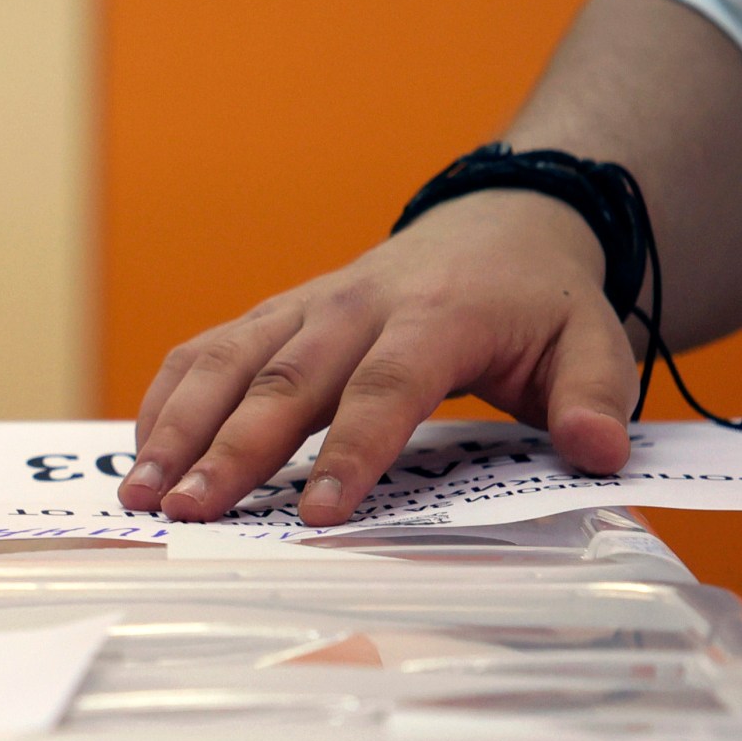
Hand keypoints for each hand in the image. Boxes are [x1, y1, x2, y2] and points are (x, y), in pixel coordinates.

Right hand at [120, 190, 640, 525]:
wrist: (494, 226)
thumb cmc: (535, 302)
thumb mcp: (591, 341)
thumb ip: (594, 397)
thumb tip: (598, 451)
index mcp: (435, 317)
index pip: (384, 388)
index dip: (350, 451)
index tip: (319, 514)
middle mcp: (355, 306)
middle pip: (282, 379)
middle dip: (229, 449)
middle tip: (189, 511)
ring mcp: (303, 307)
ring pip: (226, 361)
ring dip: (177, 427)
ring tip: (143, 492)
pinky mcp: (272, 317)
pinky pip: (206, 351)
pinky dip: (167, 400)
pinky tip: (142, 456)